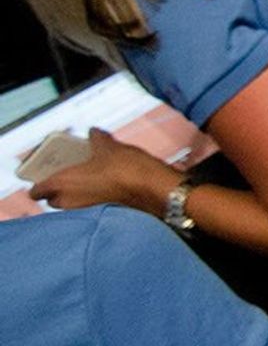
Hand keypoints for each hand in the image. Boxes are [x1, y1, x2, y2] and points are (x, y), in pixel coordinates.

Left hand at [29, 129, 181, 213]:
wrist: (153, 188)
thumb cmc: (125, 169)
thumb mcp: (108, 146)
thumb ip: (96, 138)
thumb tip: (94, 132)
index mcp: (62, 184)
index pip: (36, 191)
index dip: (38, 183)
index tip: (46, 173)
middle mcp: (70, 201)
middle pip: (54, 199)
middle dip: (58, 189)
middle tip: (68, 173)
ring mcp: (86, 210)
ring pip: (72, 203)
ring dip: (76, 193)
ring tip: (89, 176)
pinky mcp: (103, 213)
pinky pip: (89, 205)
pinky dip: (92, 197)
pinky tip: (105, 183)